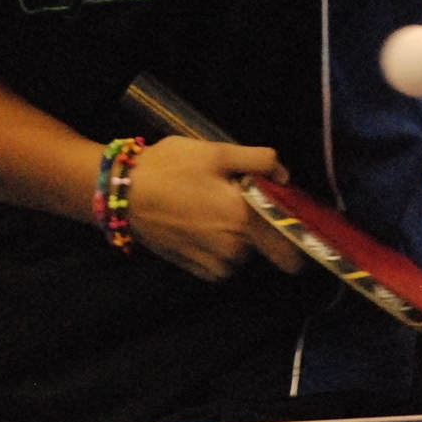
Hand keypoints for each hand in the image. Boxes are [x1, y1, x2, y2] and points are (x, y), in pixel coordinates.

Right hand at [126, 137, 306, 281]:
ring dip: (241, 236)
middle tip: (247, 203)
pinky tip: (204, 222)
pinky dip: (222, 247)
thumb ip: (259, 161)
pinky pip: (224, 263)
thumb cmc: (171, 167)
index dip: (298, 233)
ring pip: (246, 255)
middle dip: (266, 230)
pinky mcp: (195, 270)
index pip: (292, 249)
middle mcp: (233, 250)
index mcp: (244, 220)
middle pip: (270, 249)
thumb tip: (285, 175)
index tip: (293, 215)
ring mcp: (213, 264)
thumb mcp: (217, 151)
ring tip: (218, 206)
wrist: (123, 193)